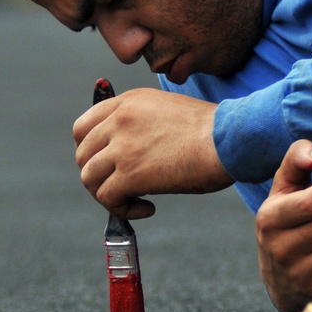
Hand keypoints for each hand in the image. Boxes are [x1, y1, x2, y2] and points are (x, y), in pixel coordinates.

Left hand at [73, 88, 231, 219]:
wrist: (229, 138)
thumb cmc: (213, 130)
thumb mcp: (169, 111)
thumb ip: (145, 123)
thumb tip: (137, 151)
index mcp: (128, 102)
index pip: (84, 127)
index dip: (90, 151)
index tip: (108, 165)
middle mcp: (119, 120)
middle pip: (82, 154)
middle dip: (98, 176)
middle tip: (122, 187)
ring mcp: (122, 146)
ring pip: (89, 178)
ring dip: (108, 195)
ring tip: (134, 201)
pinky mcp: (130, 173)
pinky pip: (107, 198)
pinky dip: (122, 210)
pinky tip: (147, 208)